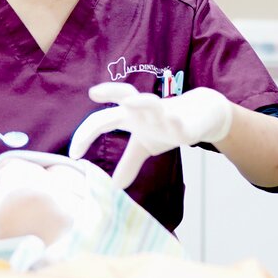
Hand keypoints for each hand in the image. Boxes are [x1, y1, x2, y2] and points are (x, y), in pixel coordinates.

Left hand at [69, 83, 233, 188]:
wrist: (203, 113)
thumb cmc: (167, 125)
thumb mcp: (145, 146)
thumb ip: (128, 162)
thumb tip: (114, 186)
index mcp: (130, 115)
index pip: (102, 120)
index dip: (85, 134)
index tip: (74, 155)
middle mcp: (144, 110)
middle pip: (125, 94)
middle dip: (110, 92)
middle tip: (93, 92)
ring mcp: (164, 112)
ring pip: (151, 102)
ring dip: (141, 101)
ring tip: (129, 103)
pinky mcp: (184, 121)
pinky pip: (180, 122)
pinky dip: (177, 123)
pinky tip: (177, 127)